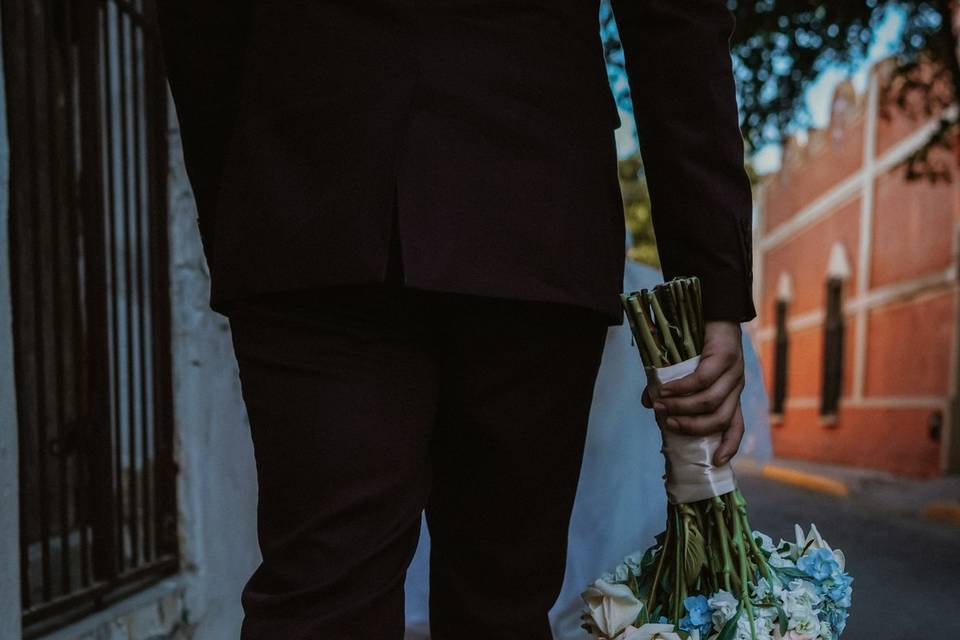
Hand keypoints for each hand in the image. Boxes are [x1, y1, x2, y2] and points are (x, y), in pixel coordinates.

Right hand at [641, 320, 745, 465]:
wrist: (713, 309)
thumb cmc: (698, 344)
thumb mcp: (686, 372)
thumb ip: (670, 392)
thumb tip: (649, 406)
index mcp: (731, 396)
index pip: (736, 427)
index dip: (729, 446)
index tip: (715, 461)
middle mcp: (736, 387)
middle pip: (719, 419)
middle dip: (691, 426)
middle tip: (666, 422)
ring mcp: (733, 372)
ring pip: (710, 402)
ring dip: (683, 407)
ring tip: (661, 405)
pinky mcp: (725, 357)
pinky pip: (703, 379)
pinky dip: (682, 387)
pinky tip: (666, 388)